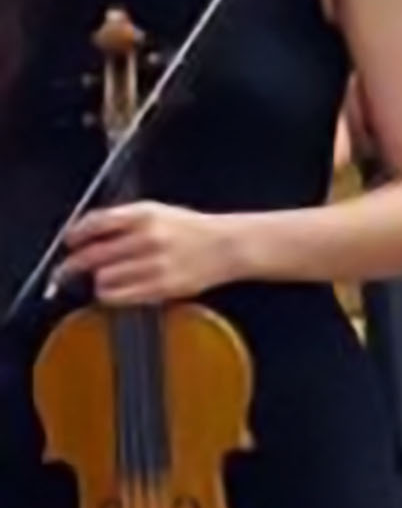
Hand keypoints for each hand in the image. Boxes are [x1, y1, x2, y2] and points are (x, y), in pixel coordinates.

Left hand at [59, 200, 249, 304]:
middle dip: (74, 265)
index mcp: (144, 215)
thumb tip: (84, 234)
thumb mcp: (157, 211)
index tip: (70, 243)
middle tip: (65, 271)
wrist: (230, 246)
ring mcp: (156, 264)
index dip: (76, 236)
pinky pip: (121, 296)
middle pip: (93, 255)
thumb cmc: (193, 230)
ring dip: (98, 280)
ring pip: (104, 278)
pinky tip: (116, 291)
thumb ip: (121, 220)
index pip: (94, 224)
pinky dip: (111, 295)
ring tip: (102, 280)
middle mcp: (148, 238)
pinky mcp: (163, 287)